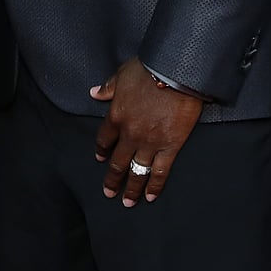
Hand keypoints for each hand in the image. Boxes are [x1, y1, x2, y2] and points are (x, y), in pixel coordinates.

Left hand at [91, 59, 202, 206]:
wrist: (176, 73)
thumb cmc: (150, 69)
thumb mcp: (123, 74)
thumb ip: (109, 87)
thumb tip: (94, 93)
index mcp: (116, 116)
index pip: (104, 139)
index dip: (102, 150)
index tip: (100, 158)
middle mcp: (130, 134)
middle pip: (118, 162)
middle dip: (113, 179)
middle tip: (109, 192)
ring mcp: (150, 143)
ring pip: (137, 171)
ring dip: (131, 188)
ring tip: (128, 202)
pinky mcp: (170, 146)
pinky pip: (160, 171)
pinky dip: (154, 186)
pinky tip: (151, 196)